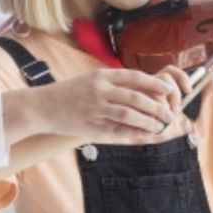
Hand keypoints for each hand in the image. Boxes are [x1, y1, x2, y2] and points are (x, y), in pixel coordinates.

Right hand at [35, 68, 178, 142]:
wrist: (42, 106)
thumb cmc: (69, 92)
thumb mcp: (91, 79)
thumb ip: (114, 83)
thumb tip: (142, 87)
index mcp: (101, 76)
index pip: (135, 77)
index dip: (155, 84)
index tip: (169, 90)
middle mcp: (100, 91)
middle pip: (136, 98)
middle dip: (157, 107)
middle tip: (169, 114)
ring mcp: (95, 109)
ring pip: (129, 115)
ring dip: (148, 122)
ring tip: (159, 126)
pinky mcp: (91, 127)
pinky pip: (117, 131)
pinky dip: (133, 134)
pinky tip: (144, 136)